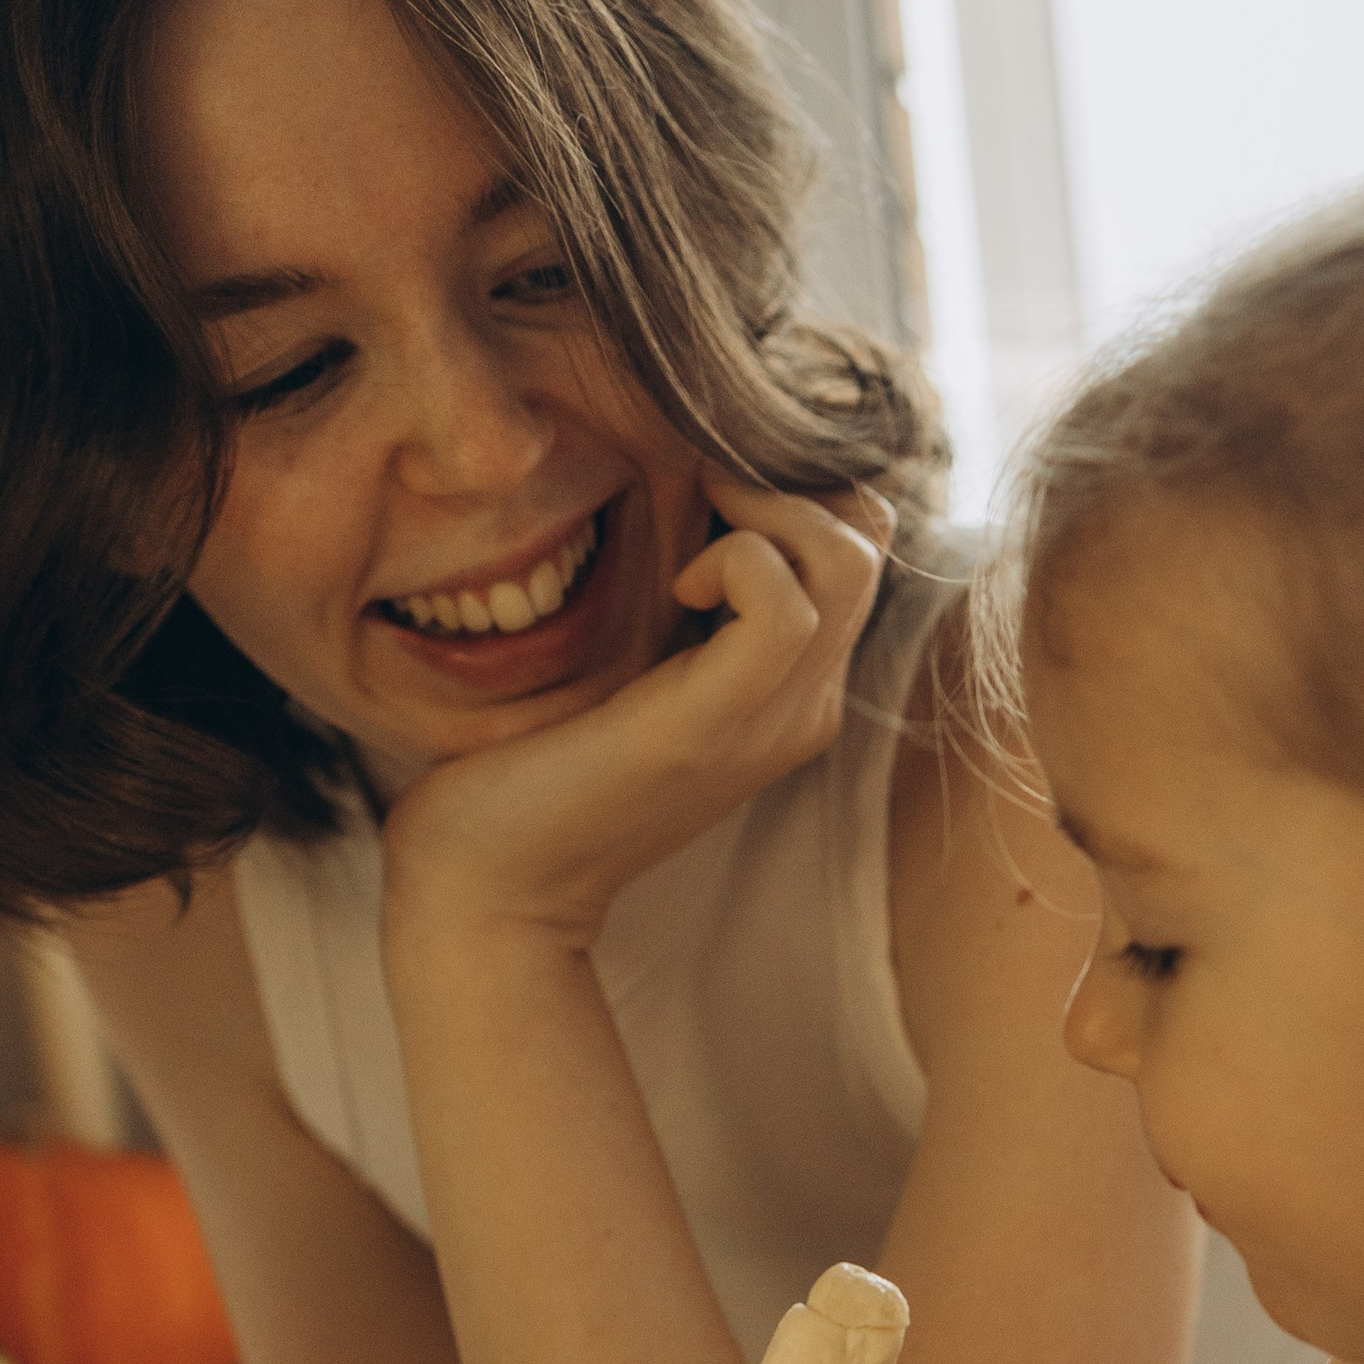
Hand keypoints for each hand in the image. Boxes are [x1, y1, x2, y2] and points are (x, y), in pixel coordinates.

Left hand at [383, 473, 893, 948]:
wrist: (494, 884)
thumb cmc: (530, 762)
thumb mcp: (625, 658)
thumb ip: (673, 595)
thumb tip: (678, 479)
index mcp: (789, 688)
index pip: (858, 544)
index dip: (793, 489)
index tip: (700, 496)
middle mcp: (804, 705)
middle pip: (869, 540)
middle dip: (787, 483)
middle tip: (698, 500)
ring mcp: (774, 720)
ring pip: (850, 559)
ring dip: (766, 512)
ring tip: (691, 544)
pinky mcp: (720, 725)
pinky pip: (785, 605)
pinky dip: (733, 562)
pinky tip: (675, 587)